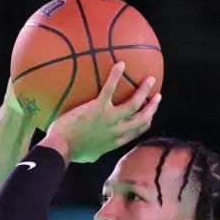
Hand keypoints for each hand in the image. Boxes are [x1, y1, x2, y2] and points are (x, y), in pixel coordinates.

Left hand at [39, 62, 160, 162]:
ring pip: (134, 103)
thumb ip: (99, 150)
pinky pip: (110, 88)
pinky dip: (116, 75)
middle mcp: (118, 130)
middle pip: (143, 118)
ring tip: (150, 79)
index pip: (138, 131)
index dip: (147, 121)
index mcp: (116, 141)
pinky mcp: (98, 107)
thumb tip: (97, 150)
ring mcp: (109, 119)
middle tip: (157, 96)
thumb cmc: (73, 152)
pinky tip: (120, 64)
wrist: (61, 147)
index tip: (150, 114)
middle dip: (153, 107)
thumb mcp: (92, 155)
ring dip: (144, 90)